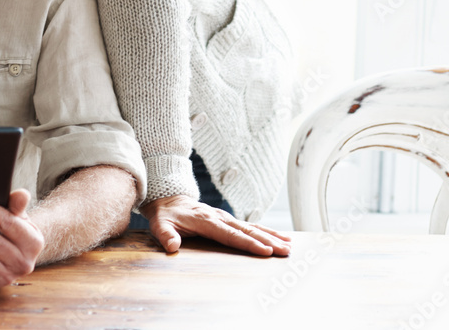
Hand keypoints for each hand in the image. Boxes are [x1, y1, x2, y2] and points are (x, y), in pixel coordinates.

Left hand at [140, 195, 290, 256]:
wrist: (168, 197)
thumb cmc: (165, 215)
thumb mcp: (159, 224)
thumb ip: (166, 235)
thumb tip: (172, 246)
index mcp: (206, 220)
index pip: (230, 235)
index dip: (248, 244)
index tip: (265, 251)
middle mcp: (219, 217)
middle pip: (246, 231)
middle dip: (267, 241)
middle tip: (285, 251)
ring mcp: (225, 217)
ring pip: (252, 227)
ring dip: (271, 236)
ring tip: (289, 246)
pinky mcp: (228, 219)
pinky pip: (250, 225)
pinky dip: (266, 231)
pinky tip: (281, 237)